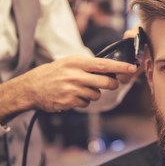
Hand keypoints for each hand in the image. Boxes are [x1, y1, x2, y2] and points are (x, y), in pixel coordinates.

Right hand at [0, 55, 136, 123]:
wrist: (32, 87)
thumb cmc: (53, 73)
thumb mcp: (69, 62)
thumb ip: (87, 65)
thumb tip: (109, 70)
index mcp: (77, 62)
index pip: (104, 65)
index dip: (120, 68)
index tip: (132, 68)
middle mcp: (76, 75)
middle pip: (105, 82)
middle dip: (111, 84)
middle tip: (110, 84)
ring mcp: (72, 89)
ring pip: (96, 95)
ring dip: (92, 94)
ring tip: (79, 89)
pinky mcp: (69, 101)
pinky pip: (85, 103)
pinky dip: (82, 101)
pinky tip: (72, 96)